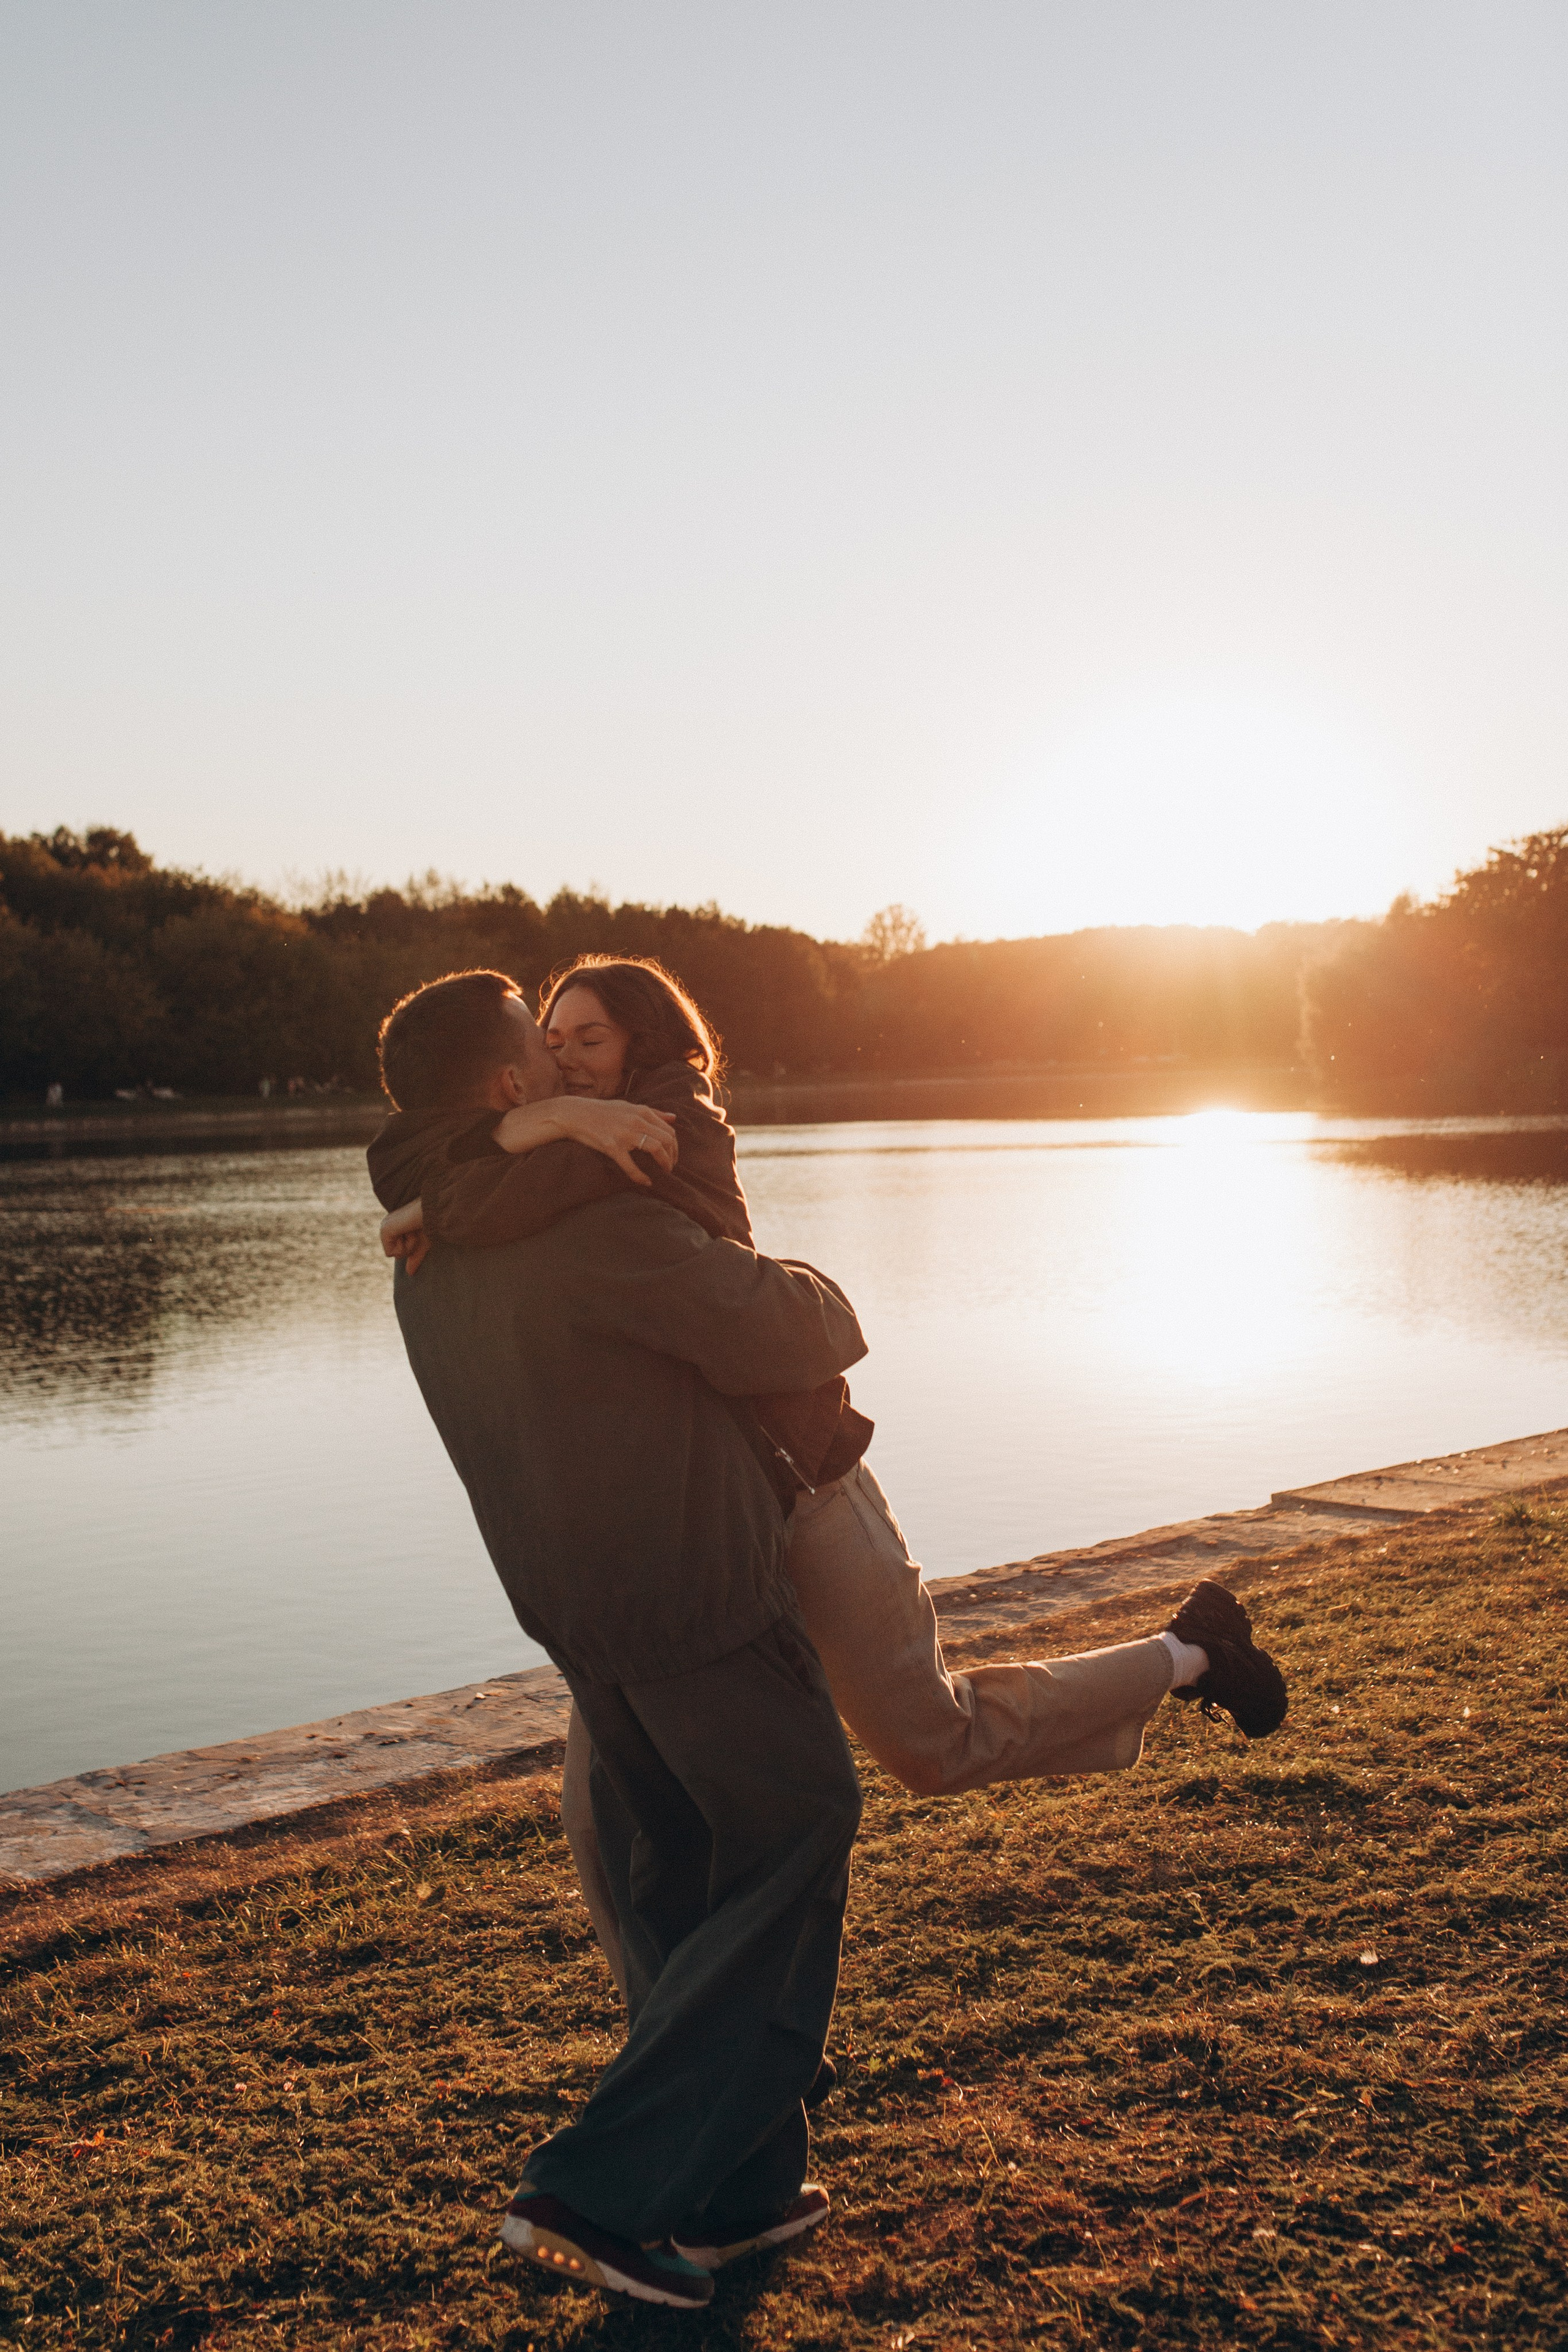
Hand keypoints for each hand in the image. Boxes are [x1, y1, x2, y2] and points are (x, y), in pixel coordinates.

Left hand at [380, 1199, 431, 1276]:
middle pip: (396, 1254)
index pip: (398, 1251)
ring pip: (395, 1255)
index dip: (411, 1247)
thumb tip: (409, 1273)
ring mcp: (384, 1227)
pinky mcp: (385, 1231)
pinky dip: (405, 1246)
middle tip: (415, 1232)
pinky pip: (393, 1253)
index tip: (416, 1231)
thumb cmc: (430, 1224)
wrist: (432, 1212)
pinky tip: (408, 1231)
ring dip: (409, 1246)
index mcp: (393, 1227)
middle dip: (410, 1248)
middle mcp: (386, 1226)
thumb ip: (414, 1258)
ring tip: (412, 1231)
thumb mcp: (422, 1244)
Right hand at [494, 1098, 678, 1185]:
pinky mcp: (612, 1147)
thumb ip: (653, 1112)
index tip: (673, 1156)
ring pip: (656, 1149)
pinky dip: (641, 1176)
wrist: (575, 1114)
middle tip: (670, 1167)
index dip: (675, 1146)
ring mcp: (625, 1134)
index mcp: (642, 1112)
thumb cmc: (602, 1111)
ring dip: (665, 1163)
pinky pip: (631, 1166)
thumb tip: (674, 1118)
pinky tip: (646, 1182)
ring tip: (664, 1172)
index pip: (669, 1130)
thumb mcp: (629, 1106)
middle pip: (667, 1140)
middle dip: (673, 1156)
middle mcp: (637, 1121)